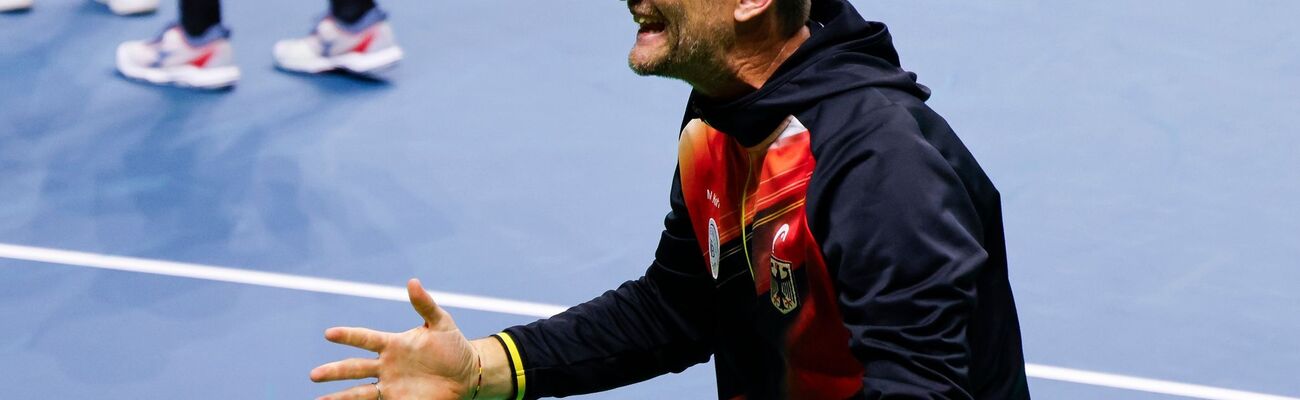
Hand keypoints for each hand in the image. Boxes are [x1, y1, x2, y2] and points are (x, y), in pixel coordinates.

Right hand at [311, 279, 479, 399]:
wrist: (467, 373)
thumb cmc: (453, 346)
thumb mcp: (442, 323)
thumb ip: (425, 305)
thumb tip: (412, 282)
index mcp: (393, 345)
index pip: (365, 338)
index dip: (348, 336)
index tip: (329, 334)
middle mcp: (386, 366)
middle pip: (354, 368)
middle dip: (334, 371)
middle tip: (314, 374)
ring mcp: (391, 386)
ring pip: (360, 392)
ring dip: (340, 397)